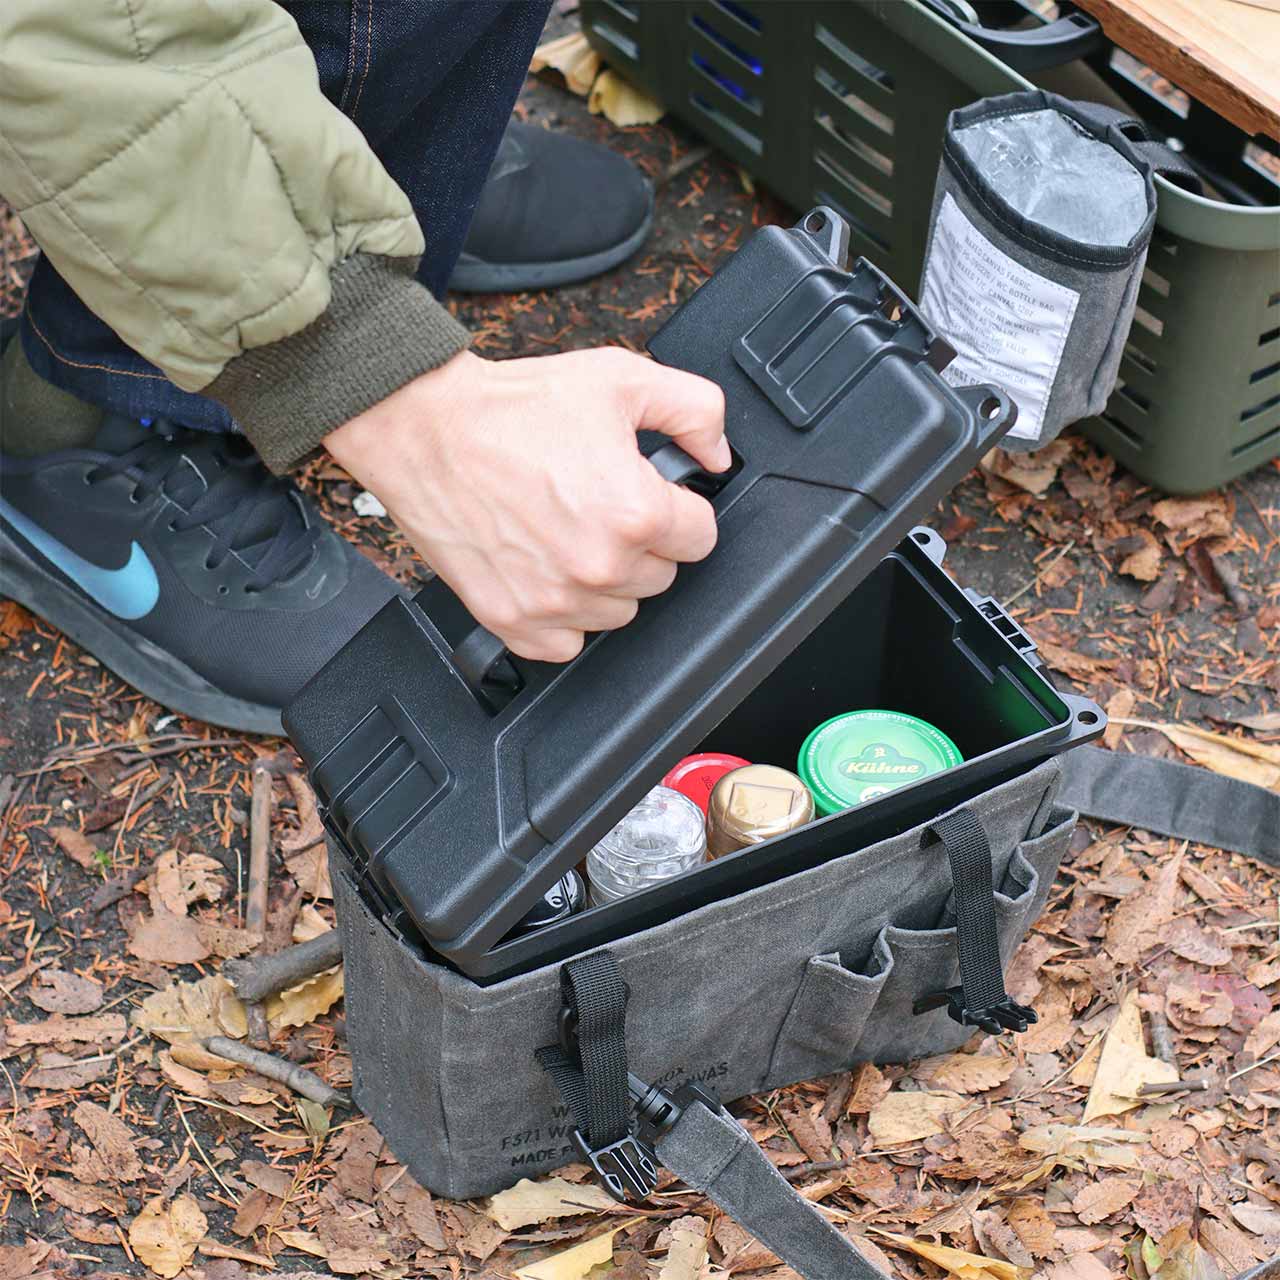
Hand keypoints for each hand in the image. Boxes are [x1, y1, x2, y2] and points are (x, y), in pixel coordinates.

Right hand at [324, 347, 727, 661]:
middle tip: (596, 501)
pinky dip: (561, 616)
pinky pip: (566, 644)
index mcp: (635, 513)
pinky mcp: (513, 620)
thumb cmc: (512, 407)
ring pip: (617, 612)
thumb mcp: (620, 378)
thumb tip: (718, 454)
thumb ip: (694, 411)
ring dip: (603, 580)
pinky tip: (544, 569)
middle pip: (660, 577)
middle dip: (640, 542)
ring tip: (566, 529)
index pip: (701, 538)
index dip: (678, 509)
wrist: (424, 428)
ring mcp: (554, 601)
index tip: (649, 494)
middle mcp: (599, 566)